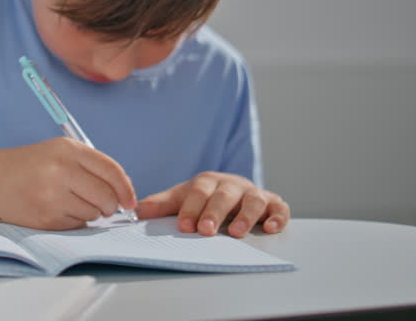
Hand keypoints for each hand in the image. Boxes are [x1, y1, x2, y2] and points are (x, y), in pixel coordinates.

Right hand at [0, 138, 136, 229]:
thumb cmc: (28, 166)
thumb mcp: (57, 152)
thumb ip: (90, 166)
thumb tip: (123, 193)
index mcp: (67, 149)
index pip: (111, 170)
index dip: (126, 188)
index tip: (130, 201)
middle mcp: (61, 170)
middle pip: (107, 196)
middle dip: (110, 205)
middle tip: (102, 206)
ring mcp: (52, 195)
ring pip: (94, 213)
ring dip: (89, 213)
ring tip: (68, 203)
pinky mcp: (46, 217)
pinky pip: (76, 225)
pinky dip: (73, 221)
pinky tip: (56, 211)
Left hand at [136, 172, 288, 237]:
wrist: (236, 190)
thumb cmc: (206, 198)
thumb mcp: (183, 199)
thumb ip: (162, 205)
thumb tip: (136, 212)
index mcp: (208, 182)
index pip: (198, 192)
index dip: (191, 208)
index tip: (183, 226)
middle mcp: (232, 185)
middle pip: (224, 196)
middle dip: (214, 213)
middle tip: (205, 231)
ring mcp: (254, 193)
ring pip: (253, 201)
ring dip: (245, 216)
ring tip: (236, 233)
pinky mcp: (273, 203)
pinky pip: (279, 208)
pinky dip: (277, 217)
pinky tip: (270, 228)